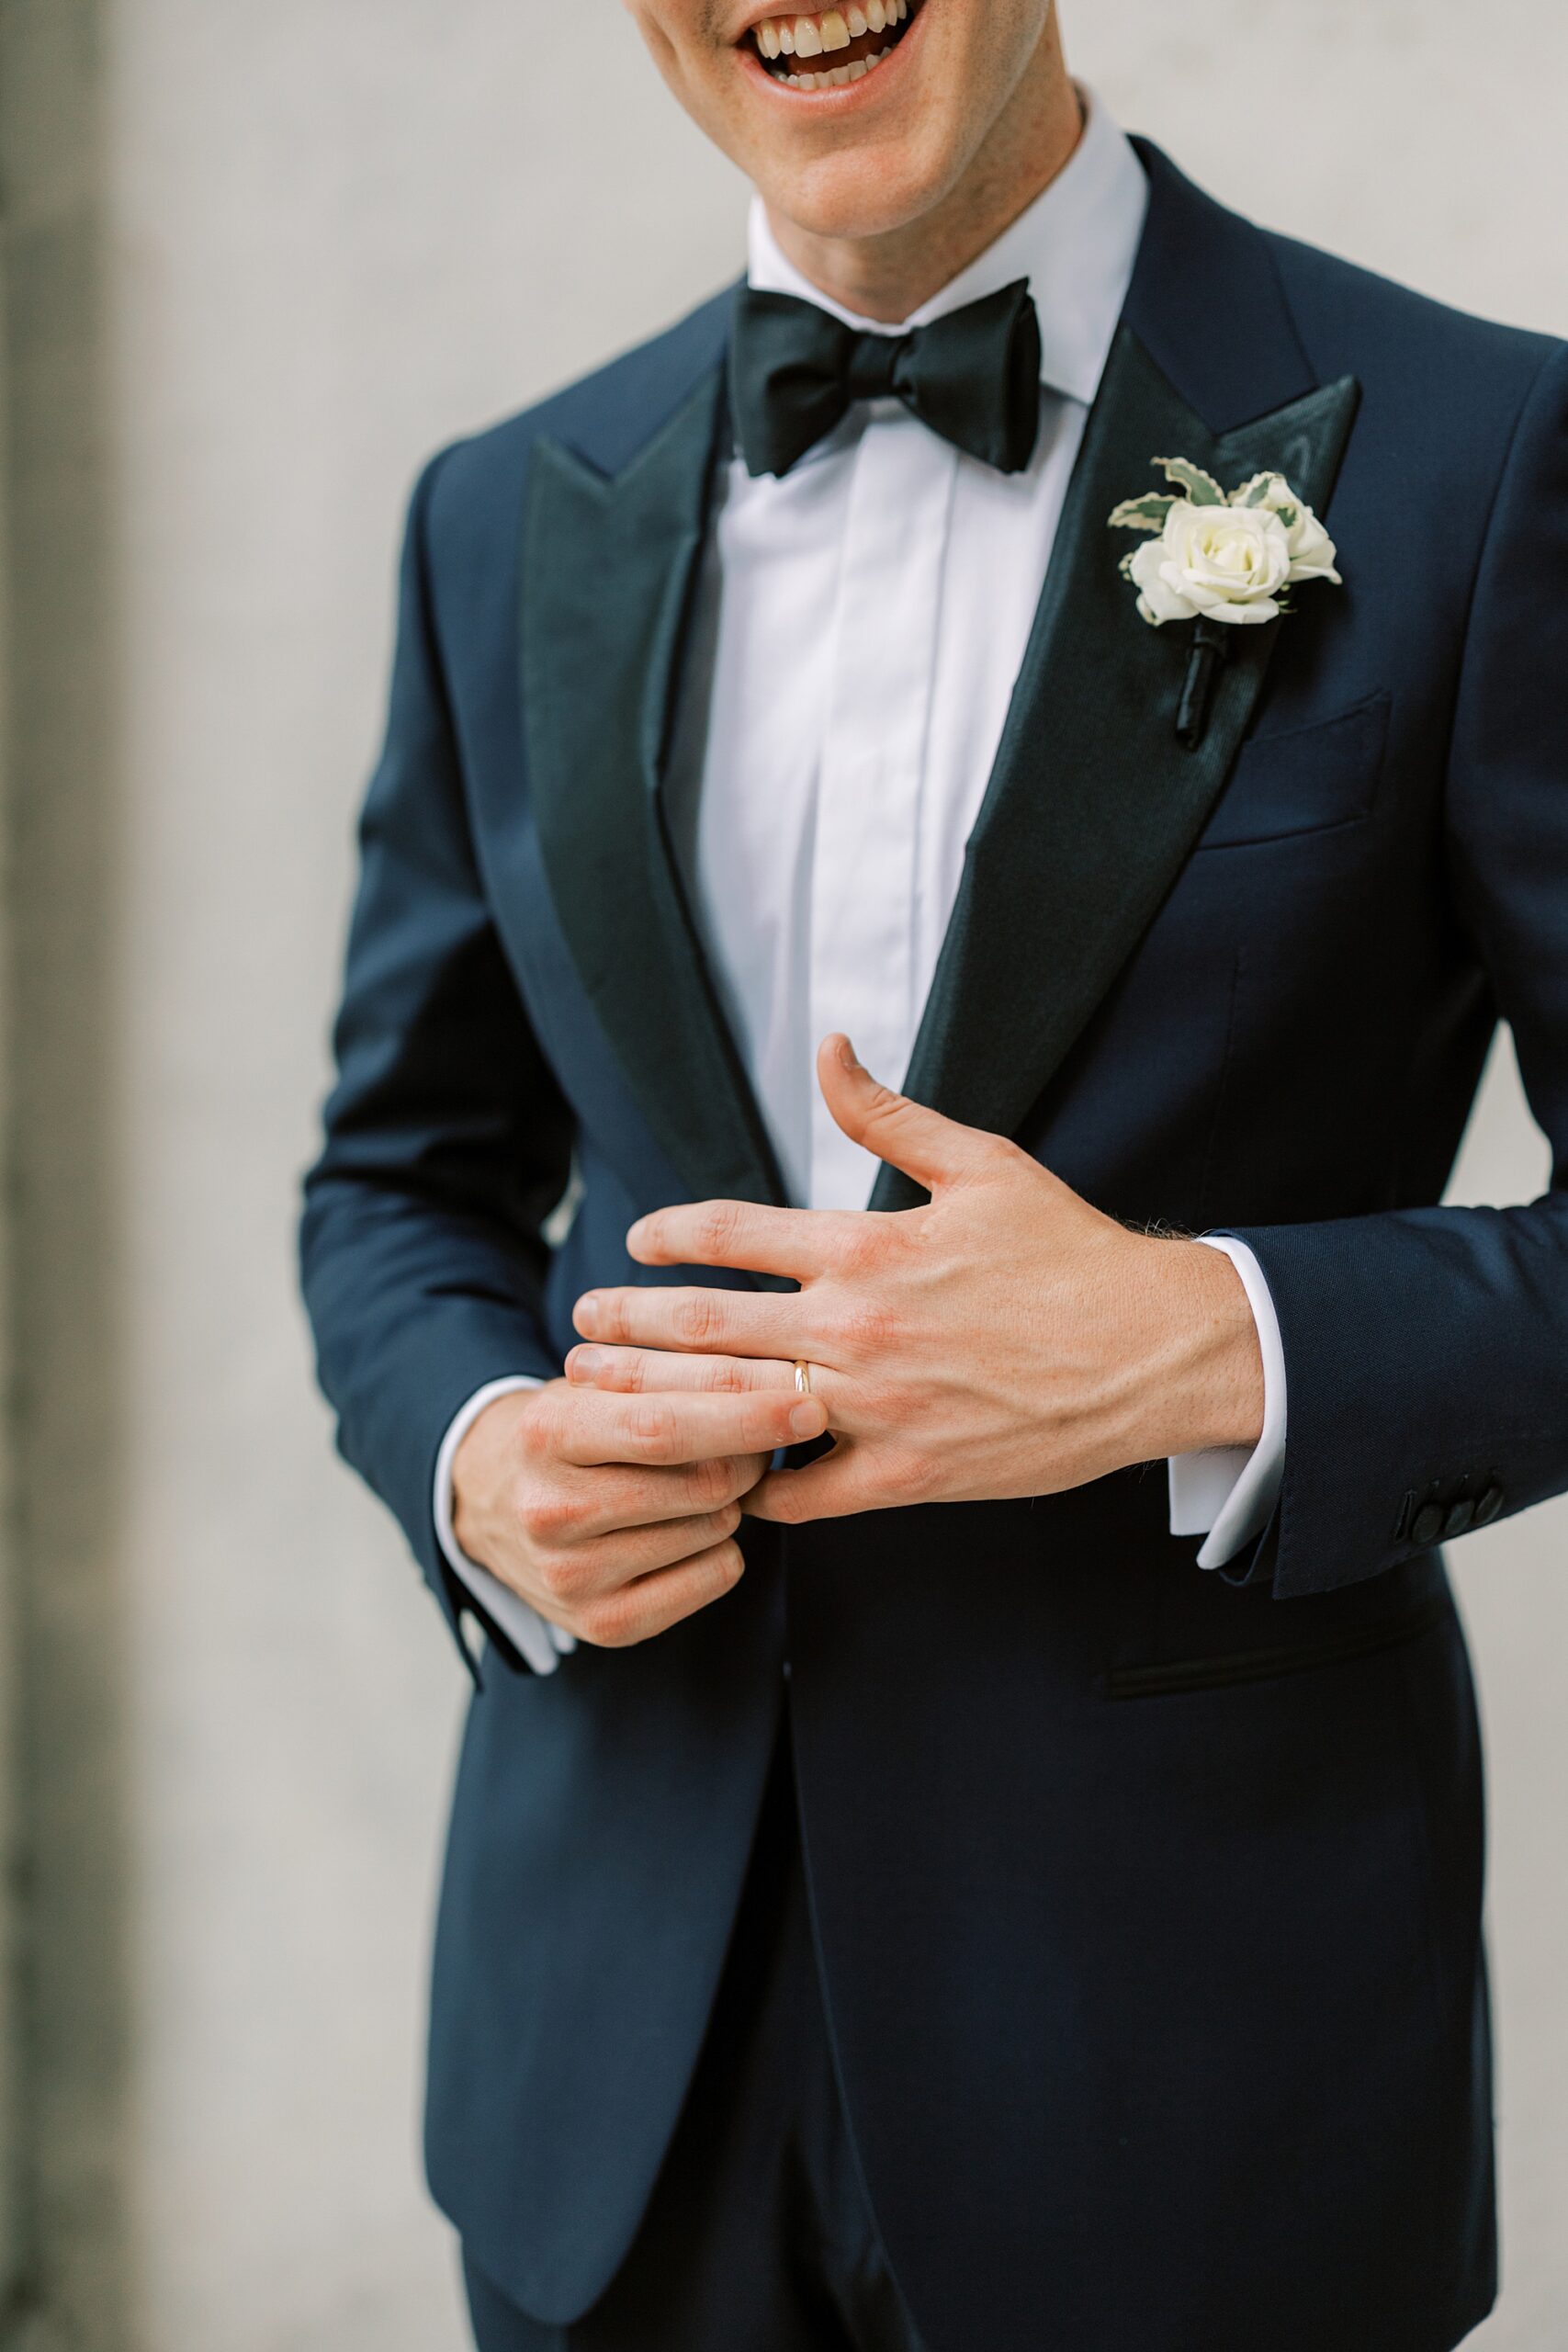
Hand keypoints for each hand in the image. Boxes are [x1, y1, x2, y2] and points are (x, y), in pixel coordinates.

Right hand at [450, 1377, 826, 1644]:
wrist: (490, 1501)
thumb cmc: (570, 1430)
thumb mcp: (596, 1383)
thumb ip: (670, 1374)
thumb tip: (778, 1376)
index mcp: (548, 1433)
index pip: (663, 1425)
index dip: (746, 1413)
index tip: (809, 1402)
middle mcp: (551, 1511)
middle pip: (701, 1484)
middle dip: (751, 1455)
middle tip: (758, 1436)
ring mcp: (572, 1577)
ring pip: (715, 1529)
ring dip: (733, 1499)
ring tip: (699, 1481)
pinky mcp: (600, 1625)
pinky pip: (714, 1576)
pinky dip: (724, 1548)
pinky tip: (688, 1528)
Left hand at [567, 1036, 1263, 1525]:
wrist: (1152, 1352)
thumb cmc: (1070, 1253)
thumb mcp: (983, 1163)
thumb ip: (887, 1115)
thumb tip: (829, 1049)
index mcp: (867, 1247)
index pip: (729, 1234)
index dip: (666, 1235)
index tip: (635, 1240)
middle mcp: (857, 1329)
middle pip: (704, 1326)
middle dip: (627, 1324)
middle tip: (582, 1324)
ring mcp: (876, 1410)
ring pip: (734, 1409)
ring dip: (660, 1404)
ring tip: (609, 1400)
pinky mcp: (907, 1477)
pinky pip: (803, 1494)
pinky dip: (755, 1488)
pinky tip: (721, 1479)